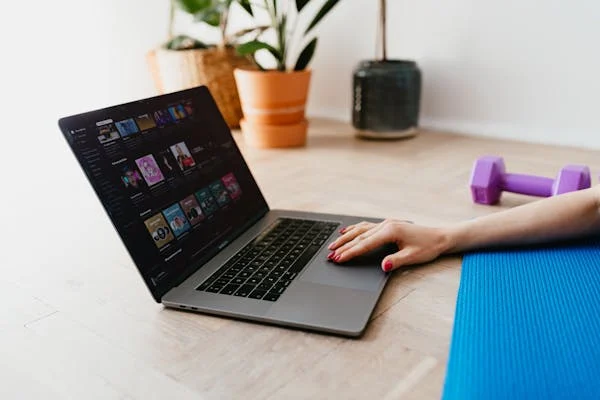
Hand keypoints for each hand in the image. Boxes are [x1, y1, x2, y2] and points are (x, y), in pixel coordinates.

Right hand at [327, 219, 450, 271]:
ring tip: (333, 245)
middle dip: (343, 246)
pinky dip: (354, 229)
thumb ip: (396, 261)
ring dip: (346, 237)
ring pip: (360, 230)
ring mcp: (386, 223)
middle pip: (359, 236)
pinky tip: (347, 231)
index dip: (350, 252)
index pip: (365, 244)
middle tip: (330, 255)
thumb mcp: (413, 257)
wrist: (440, 237)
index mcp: (391, 231)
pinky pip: (366, 226)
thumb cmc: (428, 246)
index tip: (339, 259)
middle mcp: (386, 225)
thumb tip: (383, 265)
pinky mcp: (388, 225)